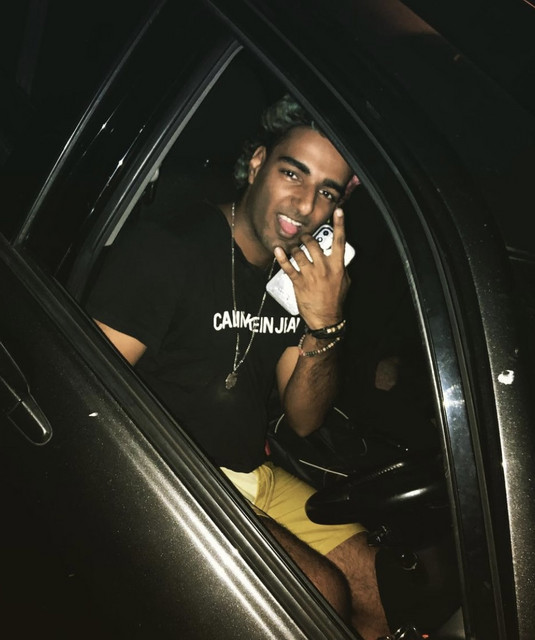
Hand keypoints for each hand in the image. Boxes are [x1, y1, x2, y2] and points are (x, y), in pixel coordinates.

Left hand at [274, 208, 349, 328]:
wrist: (325, 318)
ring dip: (295, 248)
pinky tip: (278, 250)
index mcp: (337, 265)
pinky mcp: (298, 282)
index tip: (337, 211)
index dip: (339, 224)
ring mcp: (310, 274)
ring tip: (294, 248)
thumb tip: (337, 255)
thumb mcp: (344, 281)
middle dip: (306, 238)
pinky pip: (288, 266)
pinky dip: (282, 257)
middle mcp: (324, 267)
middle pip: (313, 243)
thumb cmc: (335, 300)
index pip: (340, 241)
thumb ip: (340, 266)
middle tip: (304, 238)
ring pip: (299, 253)